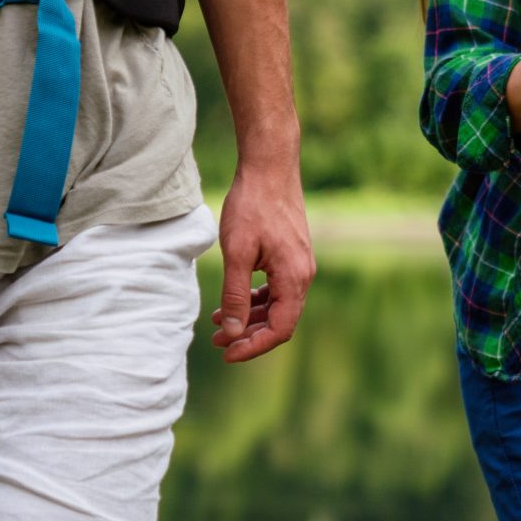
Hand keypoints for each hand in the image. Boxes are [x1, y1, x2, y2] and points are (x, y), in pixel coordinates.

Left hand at [210, 158, 314, 363]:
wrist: (269, 167)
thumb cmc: (252, 206)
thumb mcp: (237, 253)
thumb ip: (235, 294)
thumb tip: (232, 330)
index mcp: (294, 278)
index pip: (280, 329)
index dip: (254, 347)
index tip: (227, 353)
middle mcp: (303, 274)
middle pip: (280, 320)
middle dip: (248, 334)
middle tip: (217, 341)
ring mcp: (299, 264)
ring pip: (276, 304)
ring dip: (249, 316)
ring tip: (218, 322)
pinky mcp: (291, 254)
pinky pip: (276, 287)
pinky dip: (255, 297)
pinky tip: (233, 298)